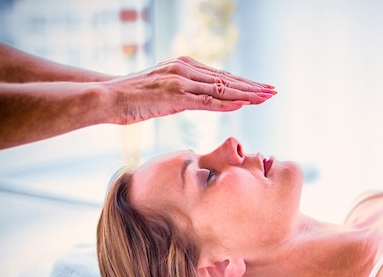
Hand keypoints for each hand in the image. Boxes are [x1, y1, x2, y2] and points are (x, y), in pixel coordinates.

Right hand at [106, 56, 276, 123]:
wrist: (108, 97)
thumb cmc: (133, 97)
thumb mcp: (164, 92)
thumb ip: (184, 93)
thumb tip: (200, 99)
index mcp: (185, 67)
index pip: (221, 76)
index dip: (244, 83)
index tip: (262, 88)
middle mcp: (186, 70)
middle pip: (227, 79)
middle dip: (253, 86)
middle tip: (274, 91)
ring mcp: (181, 82)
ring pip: (221, 89)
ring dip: (247, 94)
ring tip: (266, 97)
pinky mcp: (174, 96)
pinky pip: (206, 101)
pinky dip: (227, 103)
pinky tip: (243, 104)